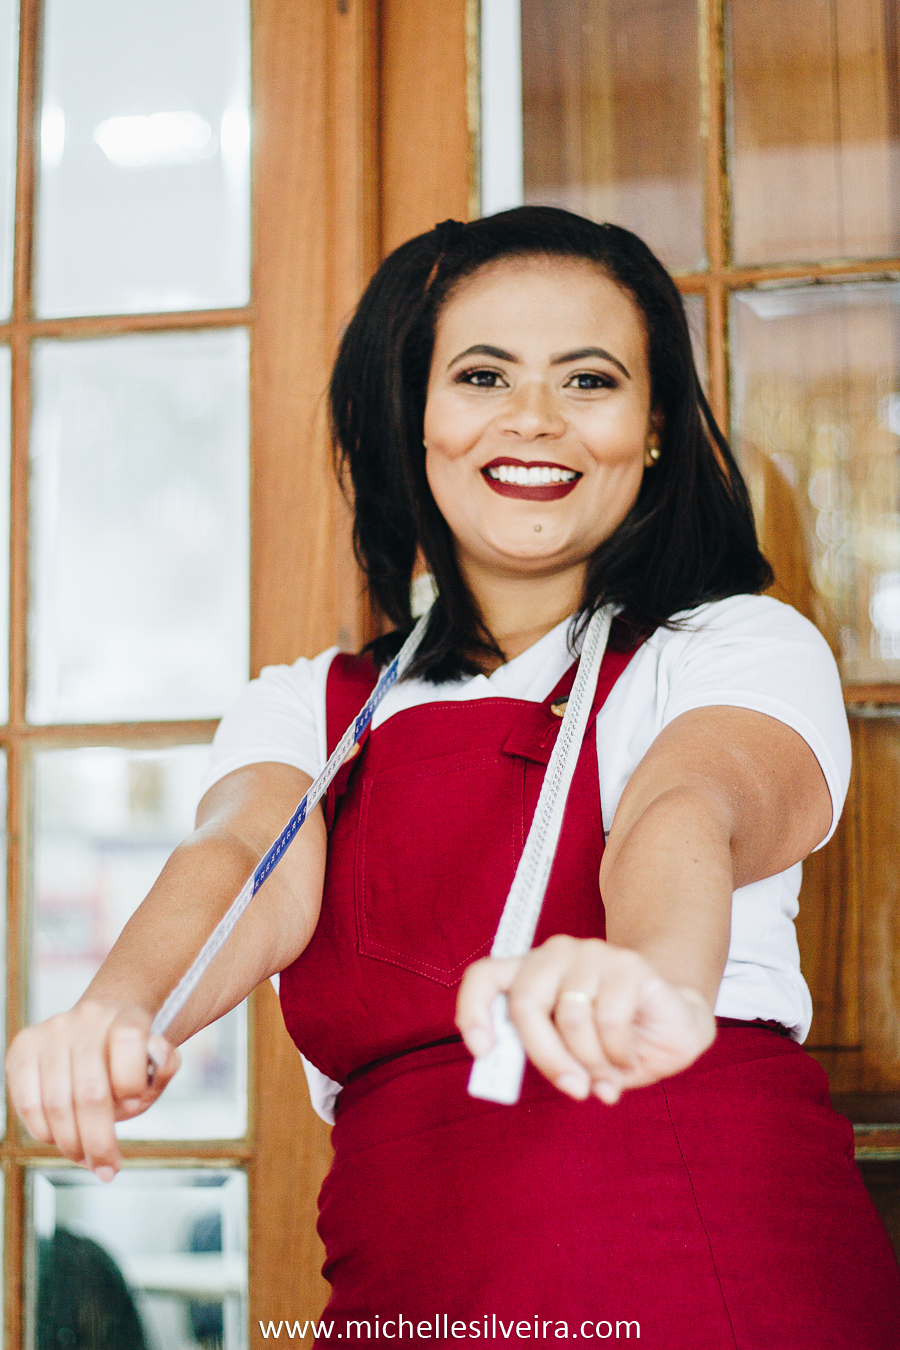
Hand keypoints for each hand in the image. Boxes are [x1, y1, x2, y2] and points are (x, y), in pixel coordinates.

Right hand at [5, 1001, 179, 1179]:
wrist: (98, 1035)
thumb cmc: (127, 1062)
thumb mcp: (154, 1067)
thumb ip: (165, 1066)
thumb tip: (158, 1062)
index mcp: (127, 1016)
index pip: (128, 1038)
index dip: (131, 1080)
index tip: (134, 1105)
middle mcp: (87, 1018)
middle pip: (90, 1090)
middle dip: (98, 1140)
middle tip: (106, 1167)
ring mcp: (53, 1030)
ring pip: (56, 1102)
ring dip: (71, 1144)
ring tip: (85, 1159)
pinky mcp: (23, 1046)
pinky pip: (27, 1102)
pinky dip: (43, 1131)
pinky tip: (60, 1140)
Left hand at [456, 935, 715, 1102]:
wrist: (675, 1024)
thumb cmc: (612, 1040)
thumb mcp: (569, 1054)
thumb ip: (539, 1054)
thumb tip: (503, 1073)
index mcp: (530, 973)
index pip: (484, 976)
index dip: (473, 1010)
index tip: (482, 1052)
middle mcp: (555, 955)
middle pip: (525, 1002)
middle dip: (545, 1056)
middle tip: (572, 1088)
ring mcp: (592, 954)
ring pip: (570, 1017)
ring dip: (591, 1062)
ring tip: (607, 1076)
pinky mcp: (629, 965)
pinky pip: (609, 1020)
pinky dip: (618, 1054)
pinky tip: (628, 1058)